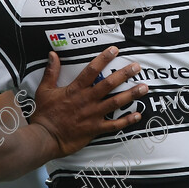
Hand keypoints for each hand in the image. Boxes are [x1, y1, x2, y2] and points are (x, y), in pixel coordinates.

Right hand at [31, 47, 147, 156]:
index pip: (91, 70)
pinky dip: (127, 120)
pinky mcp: (95, 129)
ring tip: (144, 87)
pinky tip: (138, 114)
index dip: (103, 58)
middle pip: (108, 84)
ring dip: (131, 94)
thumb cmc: (44, 114)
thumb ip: (51, 72)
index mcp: (75, 89)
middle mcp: (87, 100)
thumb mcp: (44, 90)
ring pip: (115, 102)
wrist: (45, 137)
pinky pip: (114, 125)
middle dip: (124, 74)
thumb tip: (52, 54)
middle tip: (137, 67)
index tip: (115, 50)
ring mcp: (92, 115)